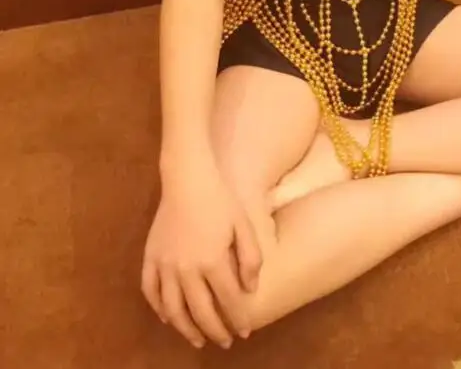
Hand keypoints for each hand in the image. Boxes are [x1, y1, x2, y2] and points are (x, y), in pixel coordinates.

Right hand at [141, 155, 261, 348]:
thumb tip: (250, 290)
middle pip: (201, 312)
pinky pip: (150, 291)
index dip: (238, 319)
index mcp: (212, 261)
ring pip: (173, 309)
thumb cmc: (220, 199)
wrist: (188, 178)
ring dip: (186, 329)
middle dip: (215, 331)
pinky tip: (168, 317)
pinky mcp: (150, 257)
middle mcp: (186, 269)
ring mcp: (165, 264)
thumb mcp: (244, 226)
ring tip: (197, 340)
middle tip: (224, 341)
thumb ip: (251, 259)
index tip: (245, 331)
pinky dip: (158, 308)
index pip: (228, 301)